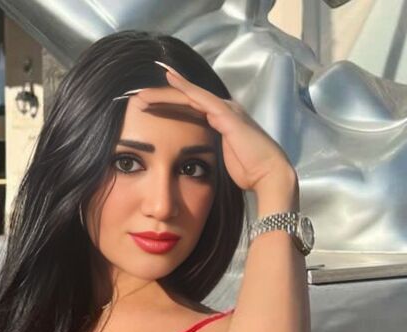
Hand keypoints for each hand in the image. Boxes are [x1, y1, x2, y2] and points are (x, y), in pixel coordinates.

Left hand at [129, 62, 297, 207]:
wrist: (269, 175)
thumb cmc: (249, 173)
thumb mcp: (222, 161)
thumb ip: (209, 153)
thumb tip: (193, 162)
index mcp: (221, 122)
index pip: (189, 110)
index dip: (167, 107)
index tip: (145, 109)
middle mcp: (223, 110)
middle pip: (186, 99)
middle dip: (161, 97)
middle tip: (137, 96)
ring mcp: (225, 110)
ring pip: (190, 95)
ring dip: (166, 91)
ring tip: (143, 91)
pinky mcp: (227, 114)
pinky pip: (201, 97)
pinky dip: (184, 88)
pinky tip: (169, 80)